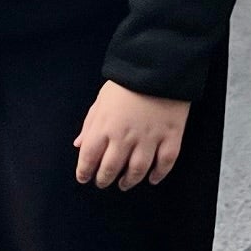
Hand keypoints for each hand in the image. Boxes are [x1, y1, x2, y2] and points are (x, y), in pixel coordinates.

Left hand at [71, 82, 189, 189]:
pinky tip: (152, 178)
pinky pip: (165, 163)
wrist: (159, 66)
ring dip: (129, 181)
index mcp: (104, 127)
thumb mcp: (101, 99)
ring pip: (137, 171)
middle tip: (103, 182)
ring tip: (125, 184)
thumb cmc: (127, 82)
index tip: (84, 177)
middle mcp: (124, 137)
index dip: (84, 172)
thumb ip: (90, 124)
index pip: (89, 158)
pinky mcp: (171, 136)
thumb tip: (79, 145)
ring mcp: (150, 138)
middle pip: (111, 169)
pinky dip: (158, 174)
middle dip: (104, 179)